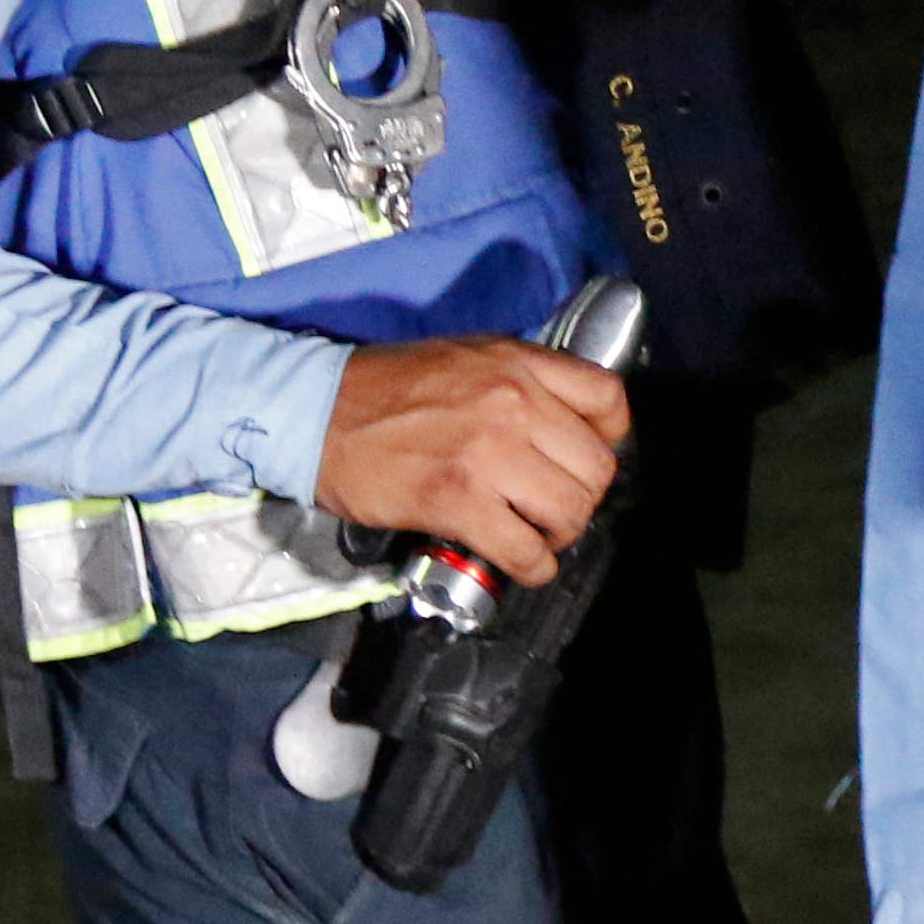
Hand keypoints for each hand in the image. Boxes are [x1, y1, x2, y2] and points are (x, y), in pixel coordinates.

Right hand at [316, 334, 629, 585]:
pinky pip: (525, 550)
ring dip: (558, 534)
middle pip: (597, 468)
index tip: (583, 458)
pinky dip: (531, 566)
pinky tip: (519, 561)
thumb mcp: (467, 357)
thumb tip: (564, 425)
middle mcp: (513, 404)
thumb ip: (520, 381)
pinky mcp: (457, 501)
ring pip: (569, 512)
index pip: (609, 402)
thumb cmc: (387, 387)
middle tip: (553, 508)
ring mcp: (488, 454)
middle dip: (582, 498)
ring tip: (533, 533)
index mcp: (519, 363)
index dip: (609, 438)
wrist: (314, 411)